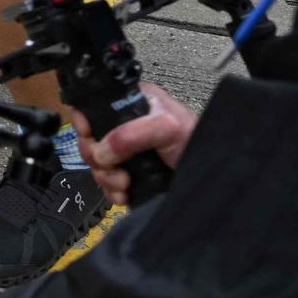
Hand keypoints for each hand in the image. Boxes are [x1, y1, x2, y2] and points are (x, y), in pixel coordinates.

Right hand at [73, 82, 195, 206]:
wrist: (212, 178)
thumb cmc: (196, 142)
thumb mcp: (166, 127)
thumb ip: (130, 134)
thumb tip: (101, 151)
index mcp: (132, 104)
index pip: (93, 106)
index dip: (85, 122)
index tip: (89, 135)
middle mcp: (125, 126)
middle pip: (90, 139)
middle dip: (98, 157)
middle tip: (114, 167)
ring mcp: (126, 152)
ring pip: (96, 163)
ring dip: (106, 177)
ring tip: (125, 183)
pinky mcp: (129, 173)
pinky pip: (105, 182)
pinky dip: (111, 191)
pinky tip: (124, 193)